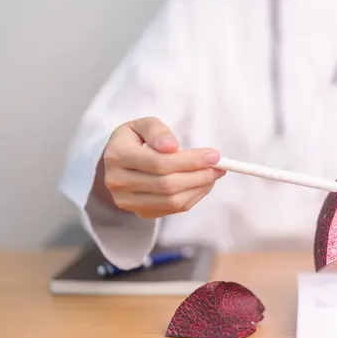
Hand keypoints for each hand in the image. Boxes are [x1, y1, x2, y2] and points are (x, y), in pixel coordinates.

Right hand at [101, 116, 225, 218]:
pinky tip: (203, 184)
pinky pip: (174, 209)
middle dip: (199, 175)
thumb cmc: (135, 140)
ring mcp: (128, 201)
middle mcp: (118, 182)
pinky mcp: (141, 212)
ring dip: (199, 188)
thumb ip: (157, 130)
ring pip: (172, 201)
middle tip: (219, 166)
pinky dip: (194, 197)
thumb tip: (172, 146)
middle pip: (167, 184)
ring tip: (213, 174)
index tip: (214, 155)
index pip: (159, 163)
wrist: (118, 162)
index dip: (190, 160)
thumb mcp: (142, 125)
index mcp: (117, 155)